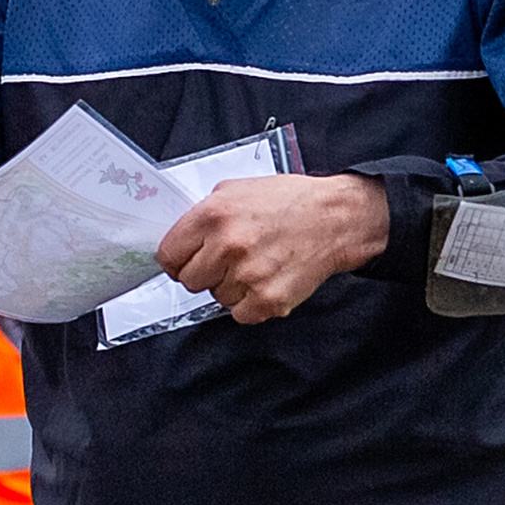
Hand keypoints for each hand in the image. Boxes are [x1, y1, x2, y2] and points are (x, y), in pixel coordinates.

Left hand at [156, 173, 389, 324]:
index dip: (178, 259)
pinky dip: (251, 303)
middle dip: (206, 273)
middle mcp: (228, 245)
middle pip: (189, 281)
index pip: (168, 255)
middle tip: (228, 261)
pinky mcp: (268, 300)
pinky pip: (239, 314)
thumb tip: (183, 237)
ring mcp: (248, 275)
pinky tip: (266, 279)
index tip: (188, 260)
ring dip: (231, 286)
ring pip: (216, 298)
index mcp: (214, 215)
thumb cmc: (290, 202)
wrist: (336, 219)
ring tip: (256, 264)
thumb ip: (205, 213)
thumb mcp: (237, 190)